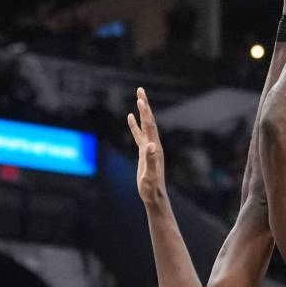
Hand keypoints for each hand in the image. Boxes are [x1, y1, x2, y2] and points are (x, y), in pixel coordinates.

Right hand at [127, 87, 166, 205]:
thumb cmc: (151, 188)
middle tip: (140, 90)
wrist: (154, 196)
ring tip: (138, 98)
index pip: (149, 126)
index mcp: (155, 148)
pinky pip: (139, 134)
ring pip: (145, 126)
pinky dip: (135, 125)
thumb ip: (151, 161)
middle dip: (145, 106)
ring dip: (141, 112)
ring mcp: (149, 148)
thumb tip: (151, 146)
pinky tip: (130, 117)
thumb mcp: (149, 175)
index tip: (140, 98)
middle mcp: (154, 145)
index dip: (145, 112)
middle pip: (149, 121)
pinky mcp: (144, 152)